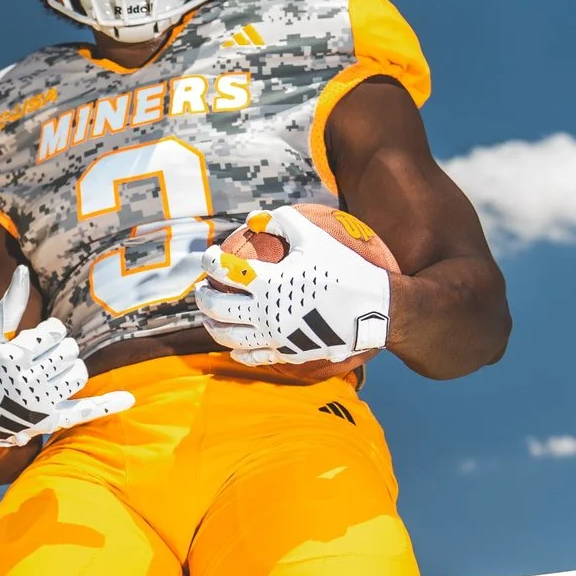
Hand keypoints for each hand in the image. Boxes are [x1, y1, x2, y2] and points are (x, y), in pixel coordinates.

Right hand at [0, 264, 133, 451]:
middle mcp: (28, 381)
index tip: (35, 340)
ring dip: (71, 368)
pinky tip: (130, 398)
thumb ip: (9, 305)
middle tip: (43, 357)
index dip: (49, 331)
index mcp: (13, 357)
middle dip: (60, 348)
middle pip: (70, 351)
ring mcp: (41, 404)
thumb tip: (22, 269)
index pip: (55, 332)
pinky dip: (108, 405)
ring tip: (54, 371)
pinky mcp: (51, 421)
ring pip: (79, 374)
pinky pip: (85, 412)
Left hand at [196, 206, 392, 367]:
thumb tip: (255, 218)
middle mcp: (267, 313)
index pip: (225, 270)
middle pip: (218, 308)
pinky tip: (233, 349)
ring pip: (229, 337)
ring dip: (211, 327)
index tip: (208, 256)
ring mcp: (275, 337)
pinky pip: (253, 358)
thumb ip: (283, 221)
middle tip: (202, 290)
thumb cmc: (345, 269)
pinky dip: (237, 353)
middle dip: (202, 297)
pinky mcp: (287, 354)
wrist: (374, 310)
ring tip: (209, 319)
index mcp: (270, 283)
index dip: (210, 261)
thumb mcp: (314, 238)